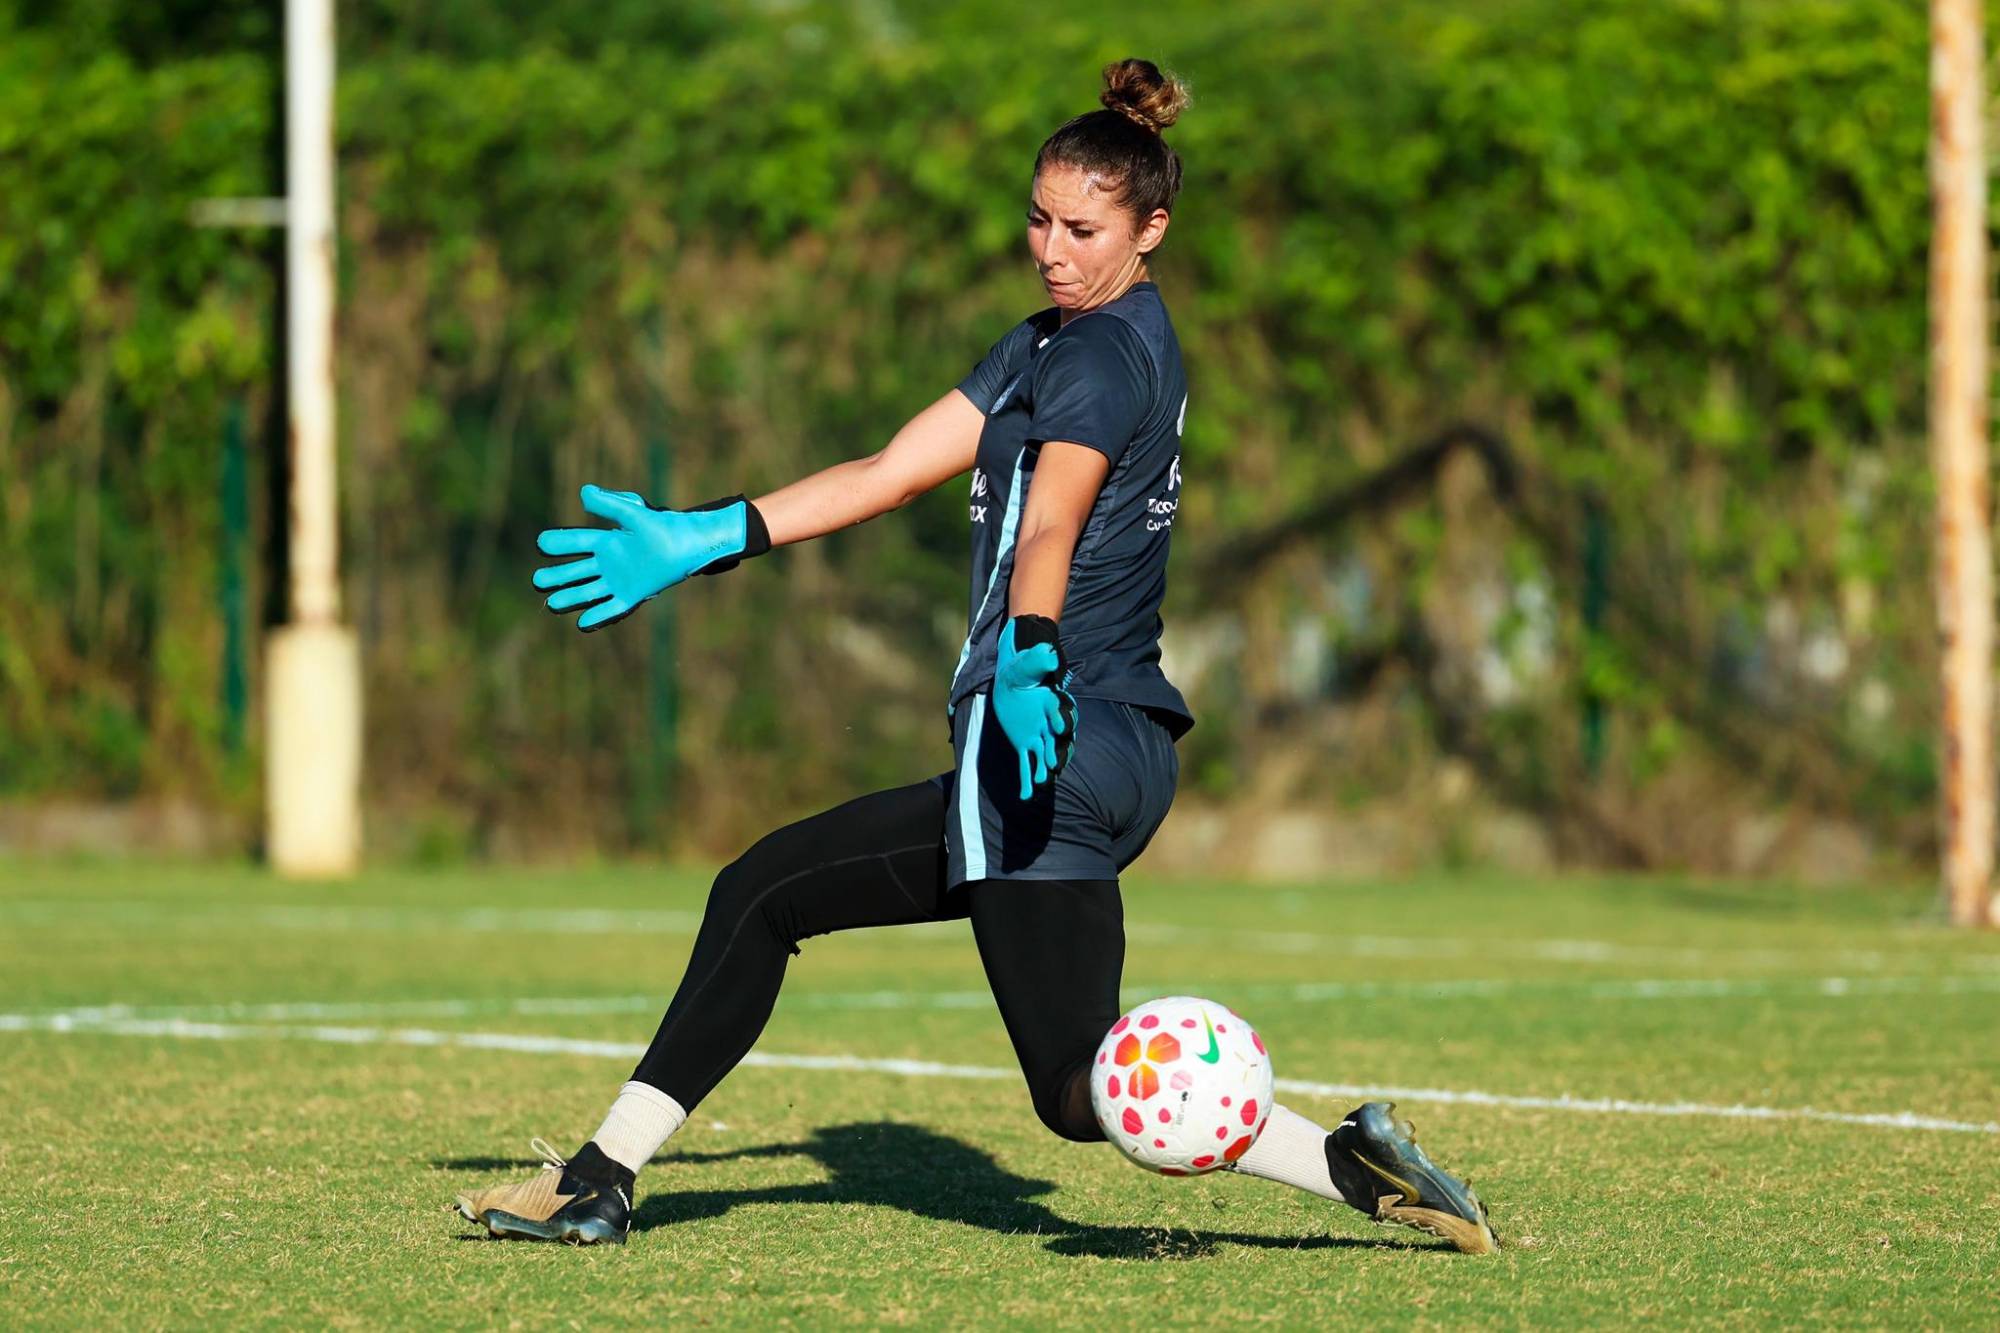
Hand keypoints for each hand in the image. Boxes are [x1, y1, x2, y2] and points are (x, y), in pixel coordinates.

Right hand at [533, 484, 767, 630]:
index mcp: (607, 541)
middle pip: (576, 571)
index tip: (541, 543)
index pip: (576, 542)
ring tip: (551, 603)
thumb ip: (609, 504)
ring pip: (589, 591)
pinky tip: (582, 623)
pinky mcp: (633, 594)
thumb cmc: (664, 526)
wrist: (690, 545)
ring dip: (571, 597)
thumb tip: (583, 492)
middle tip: (537, 581)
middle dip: (556, 576)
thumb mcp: (634, 513)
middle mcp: (609, 561)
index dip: (559, 543)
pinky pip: (612, 607)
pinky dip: (598, 615)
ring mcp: (620, 579)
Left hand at [990, 615, 1076, 799]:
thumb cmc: (1021, 669)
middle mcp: (1050, 722)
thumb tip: (1049, 654)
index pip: (1062, 713)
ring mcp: (1039, 736)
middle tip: (1053, 763)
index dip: (1061, 720)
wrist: (1013, 679)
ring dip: (1044, 768)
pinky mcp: (1026, 744)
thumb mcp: (1026, 664)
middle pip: (1058, 740)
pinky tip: (1026, 796)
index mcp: (1053, 703)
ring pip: (1045, 755)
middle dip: (1057, 751)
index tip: (1058, 727)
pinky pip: (1027, 763)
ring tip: (1042, 780)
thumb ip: (1038, 660)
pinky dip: (1027, 780)